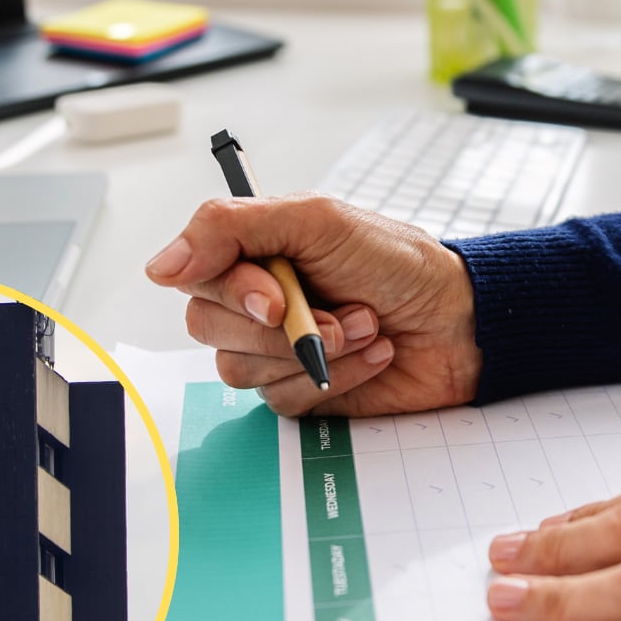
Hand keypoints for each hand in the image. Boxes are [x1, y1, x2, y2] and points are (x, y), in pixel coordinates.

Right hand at [146, 194, 482, 416]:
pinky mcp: (302, 391)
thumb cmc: (397, 262)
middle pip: (207, 325)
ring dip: (313, 350)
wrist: (460, 321)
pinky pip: (283, 399)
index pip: (194, 274)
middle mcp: (258, 300)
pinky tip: (372, 355)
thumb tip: (160, 265)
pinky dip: (336, 377)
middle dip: (280, 326)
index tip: (276, 296)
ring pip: (240, 369)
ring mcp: (276, 349)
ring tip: (364, 326)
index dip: (232, 290)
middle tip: (337, 311)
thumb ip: (230, 227)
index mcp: (254, 252)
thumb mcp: (316, 221)